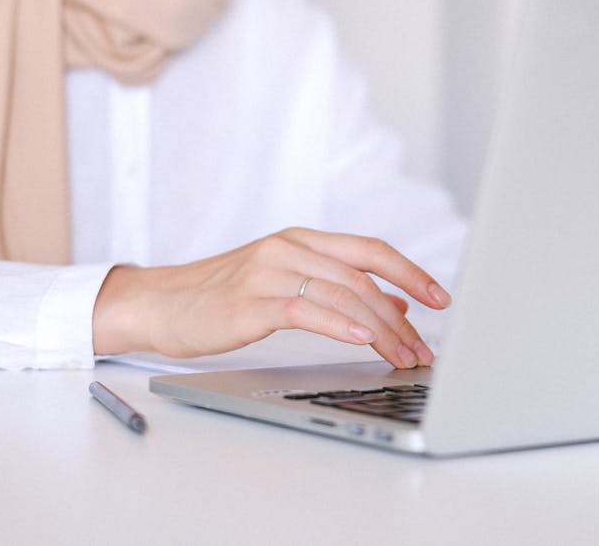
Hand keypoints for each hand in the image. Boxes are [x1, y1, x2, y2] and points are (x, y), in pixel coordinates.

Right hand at [92, 227, 450, 367]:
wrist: (158, 303)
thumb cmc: (220, 298)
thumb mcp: (282, 286)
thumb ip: (334, 291)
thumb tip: (393, 310)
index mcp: (299, 241)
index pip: (369, 250)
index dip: (410, 271)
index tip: (441, 298)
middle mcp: (288, 249)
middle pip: (363, 277)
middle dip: (403, 315)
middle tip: (424, 348)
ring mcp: (268, 272)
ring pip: (342, 294)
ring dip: (381, 330)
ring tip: (404, 356)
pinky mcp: (250, 302)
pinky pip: (305, 309)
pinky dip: (339, 325)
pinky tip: (362, 341)